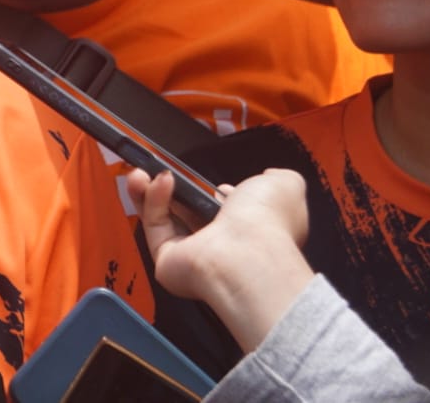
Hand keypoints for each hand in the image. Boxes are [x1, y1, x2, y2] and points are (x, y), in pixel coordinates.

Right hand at [128, 167, 313, 352]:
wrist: (245, 252)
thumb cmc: (267, 222)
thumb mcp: (284, 184)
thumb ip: (277, 176)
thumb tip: (268, 174)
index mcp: (248, 231)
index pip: (224, 211)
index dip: (213, 192)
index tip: (206, 180)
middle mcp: (219, 245)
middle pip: (187, 212)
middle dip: (173, 189)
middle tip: (161, 169)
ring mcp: (191, 254)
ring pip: (164, 217)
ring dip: (152, 191)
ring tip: (144, 169)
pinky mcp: (167, 260)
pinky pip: (155, 225)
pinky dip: (153, 200)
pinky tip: (160, 180)